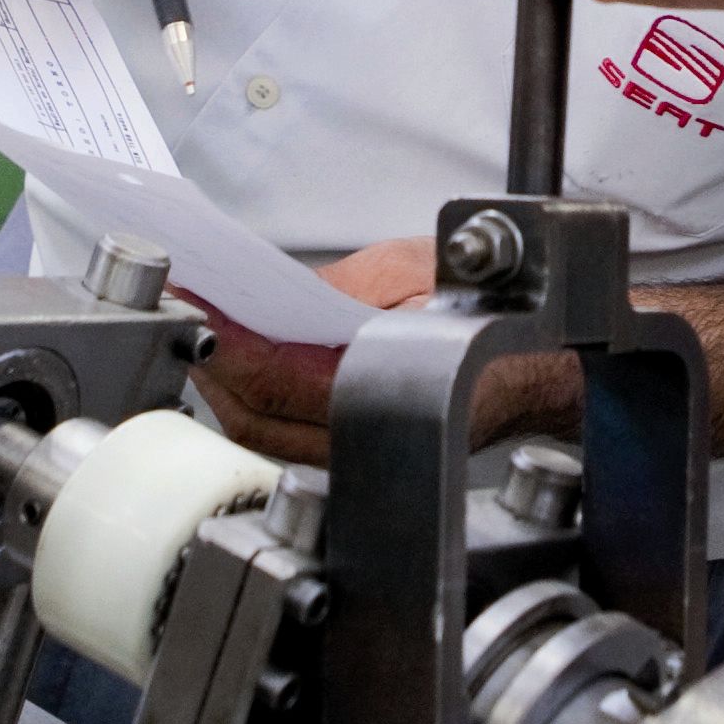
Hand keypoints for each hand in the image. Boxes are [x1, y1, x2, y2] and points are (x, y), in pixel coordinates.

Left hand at [188, 239, 586, 461]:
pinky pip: (283, 434)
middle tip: (183, 311)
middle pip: (255, 415)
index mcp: (389, 387)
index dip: (224, 342)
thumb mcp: (408, 272)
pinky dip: (251, 399)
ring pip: (262, 433)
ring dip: (226, 384)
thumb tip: (262, 297)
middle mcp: (370, 434)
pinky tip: (238, 362)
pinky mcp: (350, 450)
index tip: (191, 305)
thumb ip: (330, 290)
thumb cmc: (491, 315)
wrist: (539, 360)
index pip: (279, 377)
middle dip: (212, 364)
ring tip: (202, 331)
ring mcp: (357, 449)